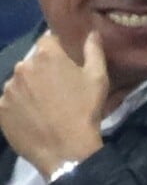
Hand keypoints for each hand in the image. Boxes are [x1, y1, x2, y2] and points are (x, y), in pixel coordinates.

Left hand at [0, 31, 107, 179]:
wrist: (68, 152)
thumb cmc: (86, 114)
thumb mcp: (98, 81)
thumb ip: (94, 52)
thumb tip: (91, 32)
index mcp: (46, 55)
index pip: (49, 42)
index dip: (60, 55)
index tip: (68, 71)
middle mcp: (22, 66)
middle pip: (32, 64)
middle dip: (43, 74)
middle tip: (59, 95)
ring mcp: (8, 89)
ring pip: (20, 84)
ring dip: (30, 92)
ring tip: (45, 111)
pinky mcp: (1, 110)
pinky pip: (10, 105)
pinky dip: (20, 110)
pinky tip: (34, 121)